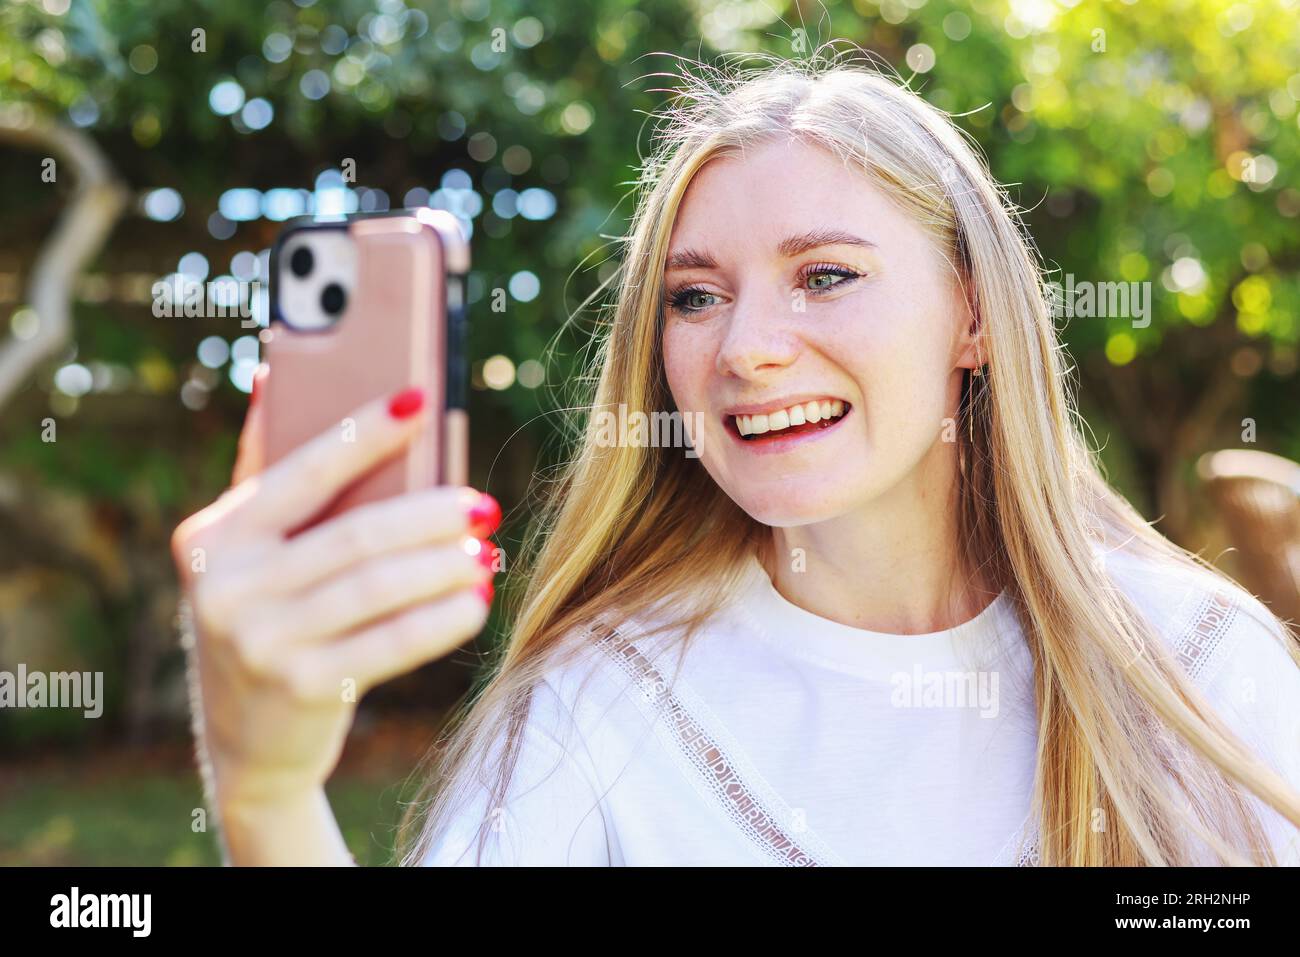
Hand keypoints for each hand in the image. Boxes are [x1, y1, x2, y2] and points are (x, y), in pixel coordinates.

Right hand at [171, 367, 499, 810]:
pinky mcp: (303, 688)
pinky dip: (442, 618)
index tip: (419, 399)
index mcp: (213, 537)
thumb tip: (277, 372)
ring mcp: (261, 642)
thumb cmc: (267, 619)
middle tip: (484, 504)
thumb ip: (264, 472)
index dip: (363, 432)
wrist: (249, 742)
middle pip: (355, 534)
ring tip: (488, 549)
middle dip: (431, 514)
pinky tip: (476, 601)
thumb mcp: (246, 554)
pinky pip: (392, 642)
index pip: (301, 471)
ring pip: (379, 586)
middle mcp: (226, 588)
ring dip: (445, 564)